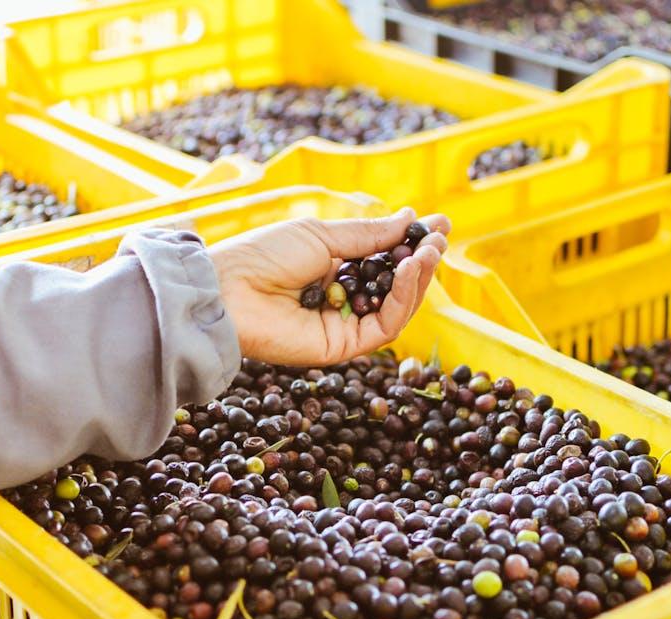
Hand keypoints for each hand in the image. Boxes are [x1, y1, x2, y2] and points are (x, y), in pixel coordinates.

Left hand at [210, 207, 449, 365]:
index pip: (384, 260)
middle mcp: (342, 299)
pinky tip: (409, 270)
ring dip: (418, 278)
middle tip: (440, 238)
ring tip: (428, 251)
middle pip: (395, 286)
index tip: (438, 224)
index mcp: (334, 269)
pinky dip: (402, 298)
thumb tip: (409, 219)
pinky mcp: (343, 347)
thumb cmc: (264, 256)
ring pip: (396, 307)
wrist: (230, 290)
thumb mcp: (323, 235)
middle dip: (421, 261)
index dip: (412, 245)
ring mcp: (343, 325)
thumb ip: (369, 235)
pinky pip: (384, 325)